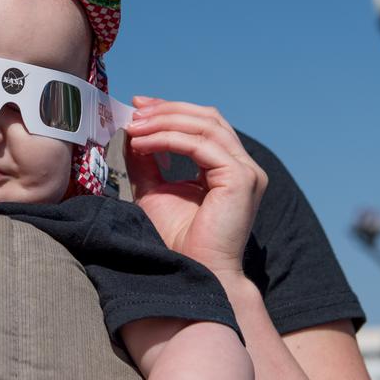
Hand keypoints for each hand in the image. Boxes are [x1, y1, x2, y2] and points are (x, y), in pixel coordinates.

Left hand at [125, 98, 266, 281]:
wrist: (193, 273)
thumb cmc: (178, 241)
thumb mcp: (155, 191)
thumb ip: (148, 161)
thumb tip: (132, 131)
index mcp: (228, 167)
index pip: (203, 124)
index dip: (171, 111)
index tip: (139, 106)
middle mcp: (243, 166)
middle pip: (207, 118)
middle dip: (167, 110)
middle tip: (135, 111)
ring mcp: (247, 171)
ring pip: (205, 126)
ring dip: (165, 121)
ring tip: (135, 127)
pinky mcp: (241, 178)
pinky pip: (200, 146)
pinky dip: (168, 139)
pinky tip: (144, 143)